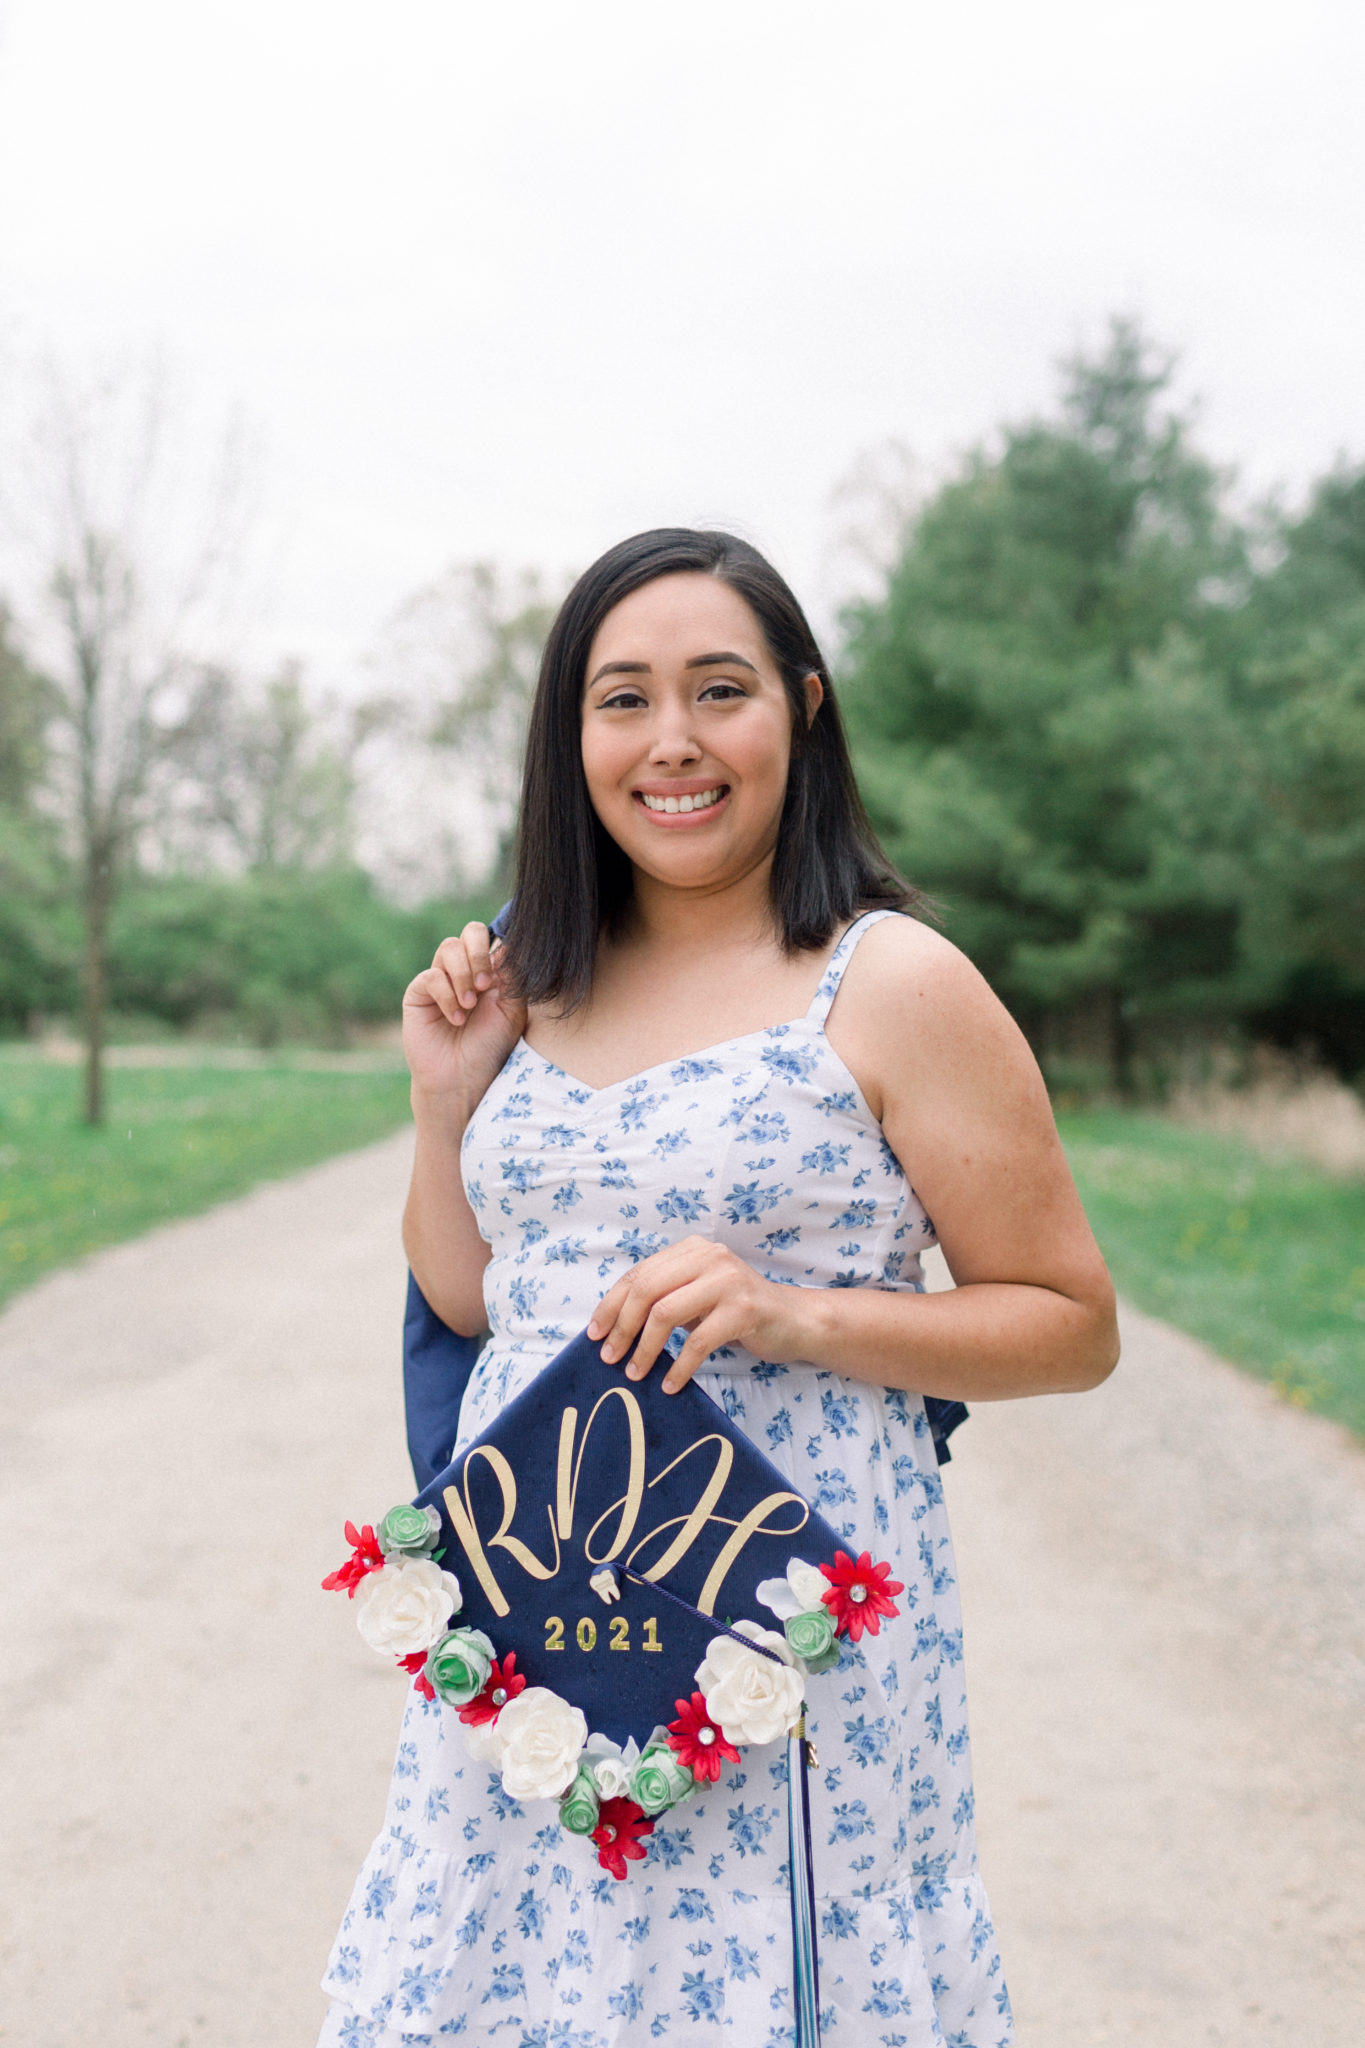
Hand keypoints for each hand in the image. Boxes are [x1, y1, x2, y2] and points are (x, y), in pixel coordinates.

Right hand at [402, 923, 527, 1115]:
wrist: (463, 1079)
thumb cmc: (490, 1049)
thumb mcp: (512, 1012)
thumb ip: (513, 978)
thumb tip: (509, 945)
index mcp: (489, 972)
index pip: (492, 938)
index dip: (498, 949)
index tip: (502, 979)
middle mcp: (464, 971)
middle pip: (469, 932)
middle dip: (479, 954)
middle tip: (485, 984)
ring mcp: (440, 980)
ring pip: (449, 947)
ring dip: (463, 974)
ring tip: (470, 1005)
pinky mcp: (419, 993)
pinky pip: (432, 976)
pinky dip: (447, 995)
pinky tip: (456, 1019)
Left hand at [586, 1235, 808, 1392]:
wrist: (795, 1321)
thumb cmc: (738, 1313)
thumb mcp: (698, 1296)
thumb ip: (665, 1297)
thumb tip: (614, 1325)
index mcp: (692, 1249)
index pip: (639, 1274)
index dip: (611, 1305)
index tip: (594, 1334)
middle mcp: (708, 1256)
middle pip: (646, 1290)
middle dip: (622, 1327)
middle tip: (609, 1357)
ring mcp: (727, 1280)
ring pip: (666, 1313)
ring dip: (645, 1349)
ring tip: (635, 1373)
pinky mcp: (743, 1309)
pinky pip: (698, 1341)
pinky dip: (679, 1367)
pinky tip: (670, 1384)